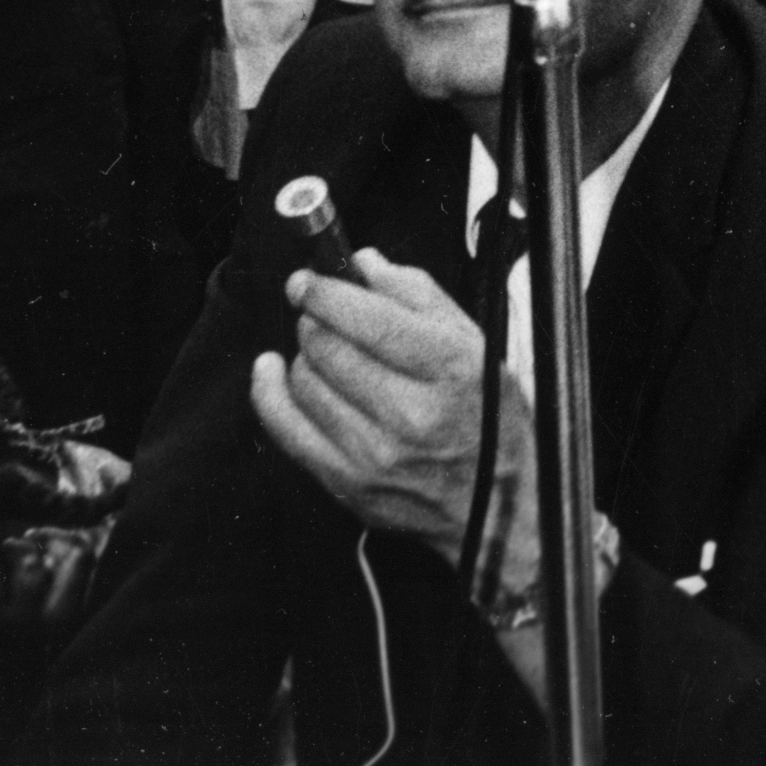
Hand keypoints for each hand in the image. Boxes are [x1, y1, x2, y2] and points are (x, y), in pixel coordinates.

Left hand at [251, 250, 525, 553]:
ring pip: (304, 380)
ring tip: (325, 353)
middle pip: (327, 346)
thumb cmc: (488, 416)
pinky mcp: (347, 483)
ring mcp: (374, 454)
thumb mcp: (473, 341)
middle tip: (323, 315)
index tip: (308, 279)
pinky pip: (285, 428)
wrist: (495, 502)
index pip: (366, 317)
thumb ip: (415, 292)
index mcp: (449, 367)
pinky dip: (269, 392)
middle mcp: (410, 414)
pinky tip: (272, 371)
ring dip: (306, 356)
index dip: (325, 290)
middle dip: (316, 319)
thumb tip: (361, 263)